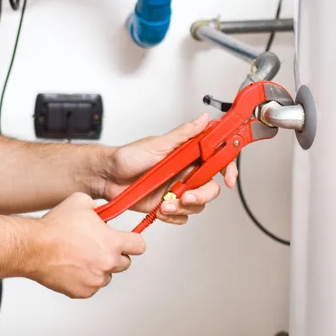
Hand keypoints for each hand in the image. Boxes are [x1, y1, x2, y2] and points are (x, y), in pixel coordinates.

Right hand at [31, 192, 145, 298]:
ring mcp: (95, 280)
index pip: (139, 246)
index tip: (127, 240)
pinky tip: (73, 266)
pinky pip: (91, 287)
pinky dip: (85, 279)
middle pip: (125, 263)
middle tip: (99, 246)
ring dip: (100, 268)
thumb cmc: (55, 227)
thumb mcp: (81, 202)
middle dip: (115, 254)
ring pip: (107, 276)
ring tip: (82, 256)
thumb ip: (99, 207)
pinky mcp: (82, 292)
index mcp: (112, 242)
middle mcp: (107, 264)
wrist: (34, 247)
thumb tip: (102, 211)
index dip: (133, 240)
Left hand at [100, 114, 237, 224]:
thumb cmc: (128, 157)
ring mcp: (176, 189)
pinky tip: (160, 210)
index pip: (216, 159)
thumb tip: (204, 119)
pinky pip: (182, 216)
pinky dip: (173, 216)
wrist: (107, 177)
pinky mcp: (167, 205)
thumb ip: (184, 134)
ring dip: (183, 207)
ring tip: (165, 204)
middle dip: (201, 195)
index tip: (228, 178)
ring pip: (197, 204)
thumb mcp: (157, 144)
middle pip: (210, 187)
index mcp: (187, 154)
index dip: (227, 168)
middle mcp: (185, 172)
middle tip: (186, 196)